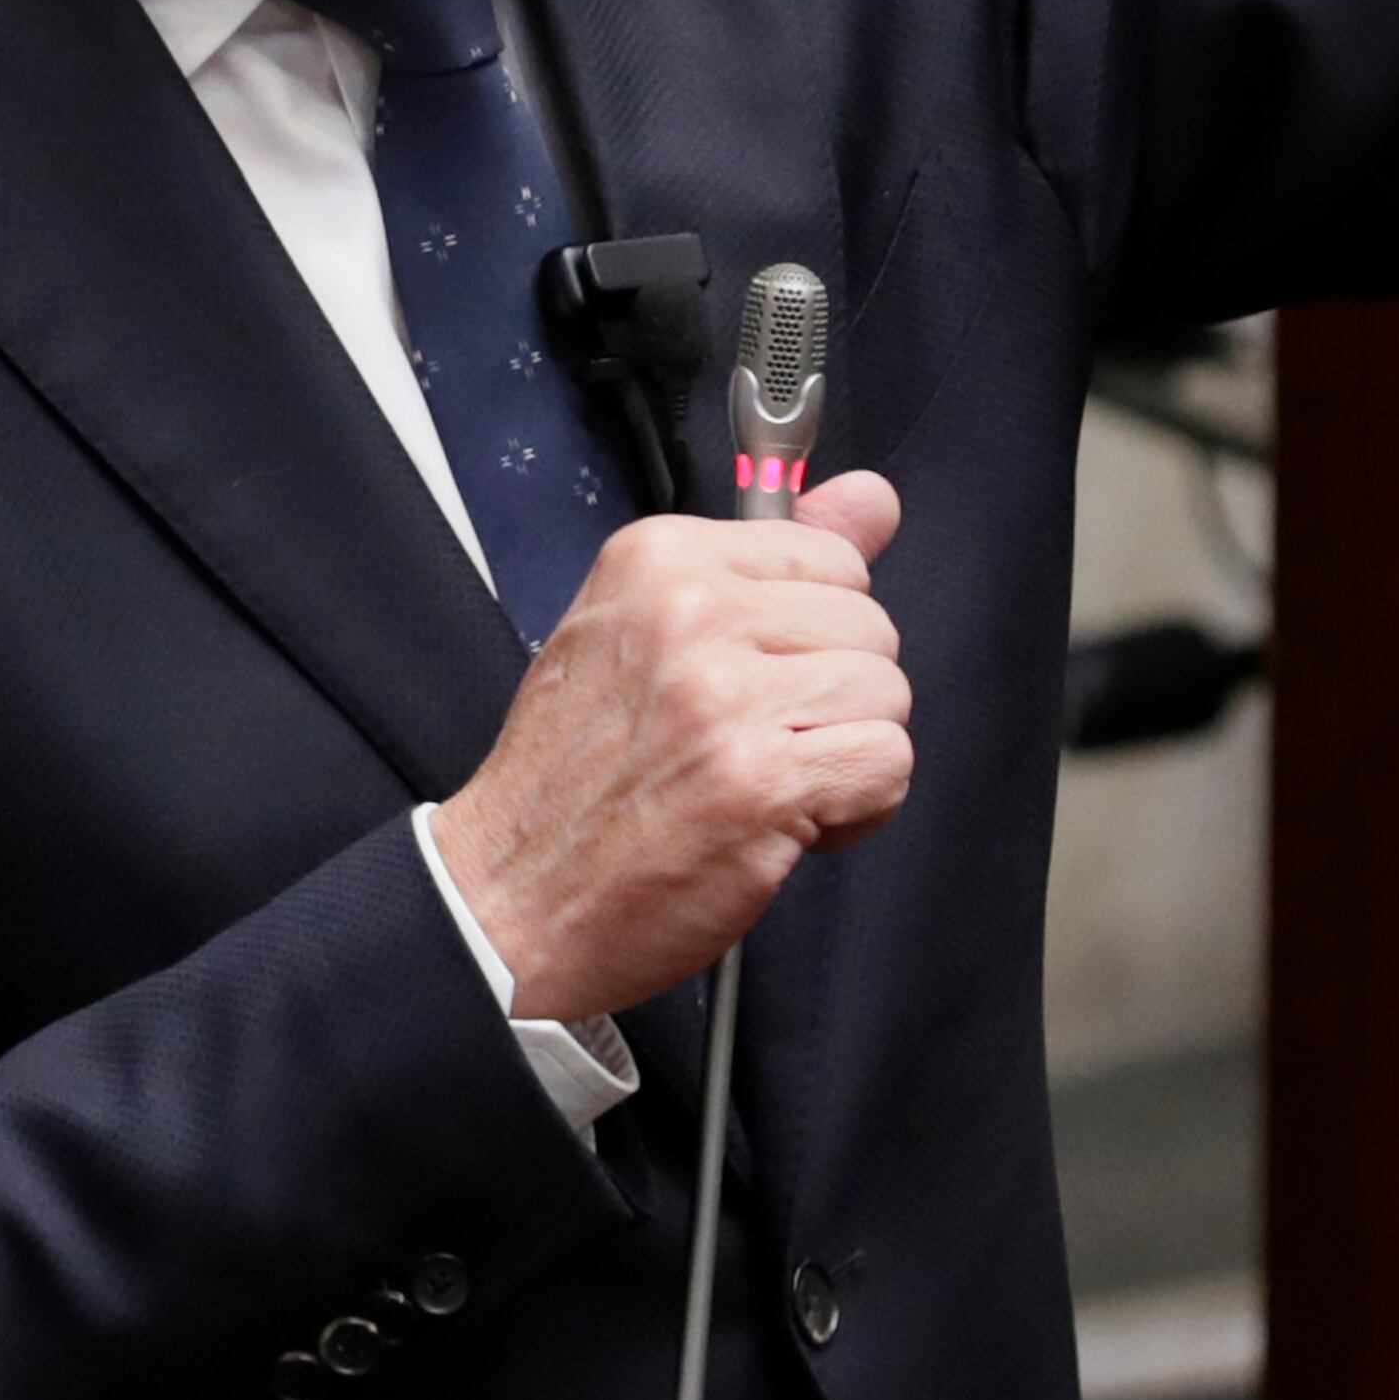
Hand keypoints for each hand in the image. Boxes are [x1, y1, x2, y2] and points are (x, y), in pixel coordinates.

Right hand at [436, 477, 914, 1020]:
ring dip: (845, 753)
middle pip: (868, 624)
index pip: (829, 555)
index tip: (759, 678)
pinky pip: (887, 765)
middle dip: (835, 696)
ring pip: (886, 693)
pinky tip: (788, 823)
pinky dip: (857, 810)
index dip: (813, 635)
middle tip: (755, 743)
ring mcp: (725, 696)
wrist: (511, 899)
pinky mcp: (760, 780)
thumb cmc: (573, 780)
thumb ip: (772, 563)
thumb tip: (873, 500)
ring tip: (768, 783)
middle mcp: (691, 612)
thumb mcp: (644, 632)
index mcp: (659, 558)